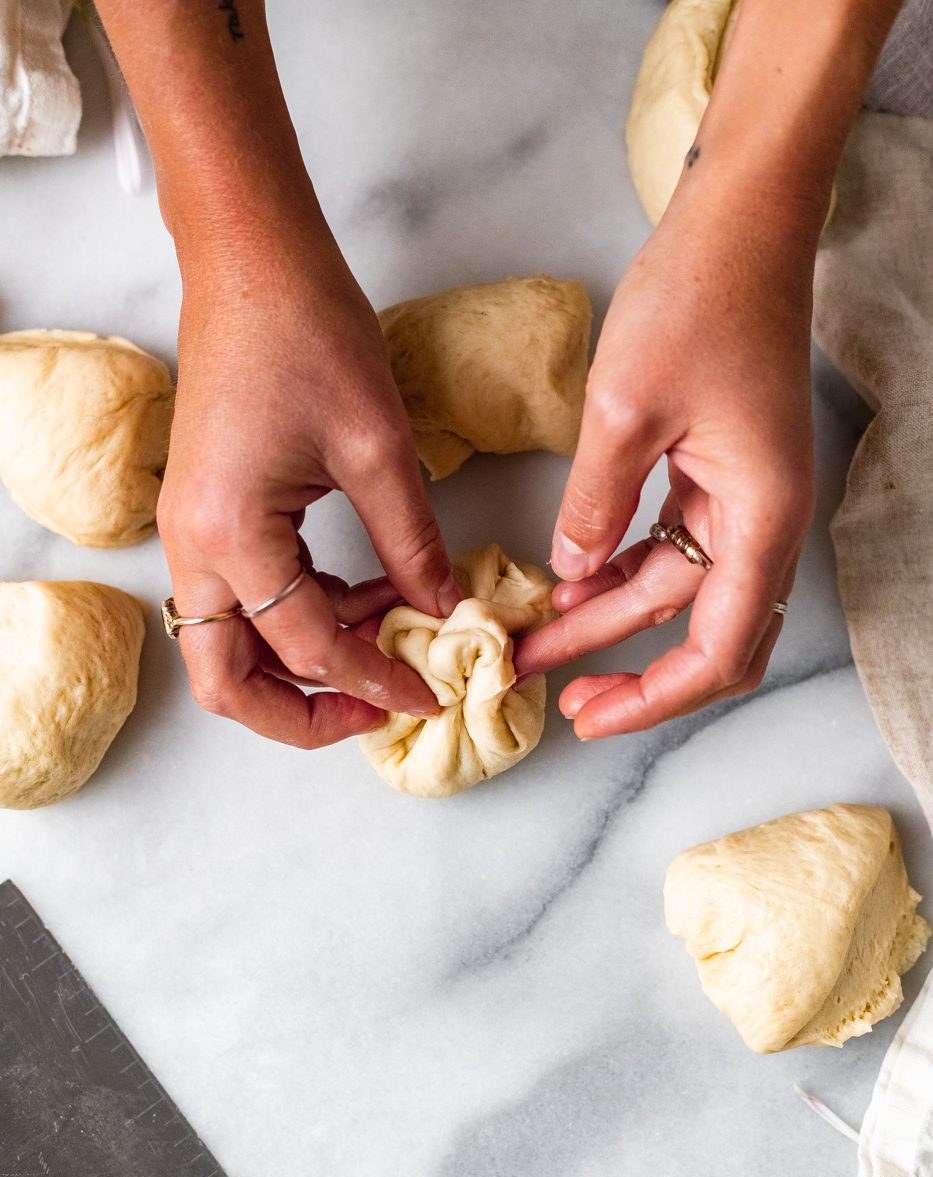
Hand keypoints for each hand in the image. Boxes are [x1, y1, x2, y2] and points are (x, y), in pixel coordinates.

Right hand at [158, 214, 461, 747]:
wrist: (252, 259)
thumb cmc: (307, 330)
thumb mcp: (378, 446)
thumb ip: (412, 543)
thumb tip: (444, 609)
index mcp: (230, 534)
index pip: (307, 647)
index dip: (375, 680)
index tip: (428, 694)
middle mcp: (194, 546)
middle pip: (229, 680)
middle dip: (300, 713)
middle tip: (376, 709)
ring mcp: (192, 531)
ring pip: (232, 645)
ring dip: (305, 661)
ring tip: (388, 641)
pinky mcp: (208, 513)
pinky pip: (244, 598)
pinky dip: (299, 615)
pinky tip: (366, 595)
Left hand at [514, 192, 816, 736]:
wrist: (739, 223)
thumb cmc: (700, 298)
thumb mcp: (625, 408)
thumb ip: (597, 502)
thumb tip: (572, 572)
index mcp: (762, 517)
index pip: (721, 649)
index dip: (657, 697)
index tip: (592, 714)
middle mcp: (763, 521)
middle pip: (700, 633)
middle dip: (623, 667)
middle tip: (545, 687)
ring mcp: (743, 499)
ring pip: (676, 593)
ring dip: (609, 619)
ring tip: (535, 638)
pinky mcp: (718, 475)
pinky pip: (671, 547)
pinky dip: (621, 569)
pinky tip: (568, 580)